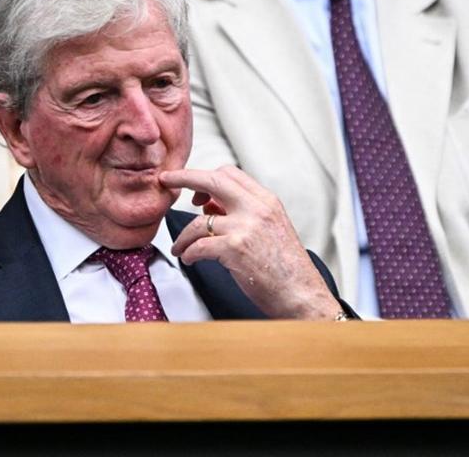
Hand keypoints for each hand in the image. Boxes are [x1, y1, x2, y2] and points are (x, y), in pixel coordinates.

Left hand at [159, 166, 341, 319]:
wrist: (302, 295)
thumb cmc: (286, 268)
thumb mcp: (270, 229)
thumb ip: (242, 213)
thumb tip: (209, 204)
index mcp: (266, 201)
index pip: (230, 173)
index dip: (206, 177)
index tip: (194, 189)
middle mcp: (257, 209)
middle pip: (212, 180)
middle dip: (184, 177)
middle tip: (166, 181)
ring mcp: (245, 228)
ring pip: (199, 221)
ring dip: (183, 236)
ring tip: (180, 248)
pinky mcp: (235, 249)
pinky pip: (198, 246)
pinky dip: (188, 253)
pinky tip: (189, 259)